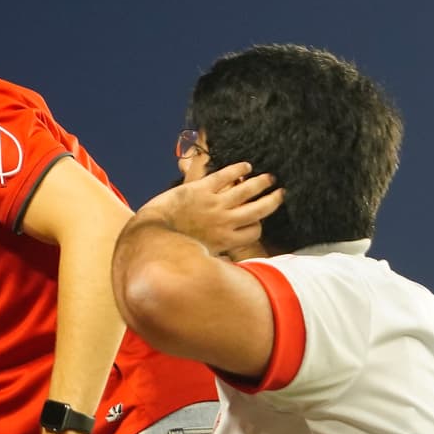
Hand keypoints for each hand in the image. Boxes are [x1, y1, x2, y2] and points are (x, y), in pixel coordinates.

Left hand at [136, 162, 282, 255]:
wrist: (152, 231)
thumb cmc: (173, 246)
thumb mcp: (200, 256)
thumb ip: (216, 256)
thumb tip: (225, 267)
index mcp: (226, 240)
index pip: (254, 230)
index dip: (259, 224)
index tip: (259, 219)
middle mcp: (225, 221)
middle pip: (259, 209)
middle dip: (273, 200)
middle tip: (281, 192)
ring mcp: (215, 203)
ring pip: (247, 189)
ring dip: (261, 182)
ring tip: (269, 177)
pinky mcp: (203, 188)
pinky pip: (226, 176)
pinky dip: (238, 169)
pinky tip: (245, 166)